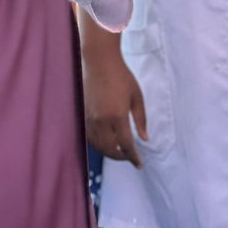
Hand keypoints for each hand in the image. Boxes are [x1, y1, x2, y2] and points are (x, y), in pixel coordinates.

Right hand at [81, 43, 147, 168]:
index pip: (125, 145)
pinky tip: (107, 142)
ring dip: (110, 153)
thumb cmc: (122, 77)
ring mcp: (90, 119)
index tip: (140, 164)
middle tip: (131, 157)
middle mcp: (101, 120)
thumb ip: (141, 119)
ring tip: (120, 152)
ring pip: (98, 146)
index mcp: (117, 115)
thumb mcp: (137, 96)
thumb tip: (145, 139)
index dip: (133, 157)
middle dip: (121, 157)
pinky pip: (90, 138)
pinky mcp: (83, 116)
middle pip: (110, 149)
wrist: (100, 62)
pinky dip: (99, 144)